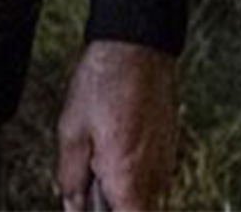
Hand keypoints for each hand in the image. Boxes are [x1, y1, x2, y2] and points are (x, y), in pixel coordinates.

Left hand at [56, 40, 178, 211]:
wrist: (136, 44)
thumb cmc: (105, 81)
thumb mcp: (72, 130)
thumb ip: (71, 178)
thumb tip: (71, 204)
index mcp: (130, 183)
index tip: (89, 206)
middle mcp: (156, 180)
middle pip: (135, 211)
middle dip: (110, 201)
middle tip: (89, 178)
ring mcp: (166, 164)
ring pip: (142, 195)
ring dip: (119, 185)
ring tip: (99, 151)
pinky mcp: (169, 148)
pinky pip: (149, 173)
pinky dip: (130, 168)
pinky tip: (112, 141)